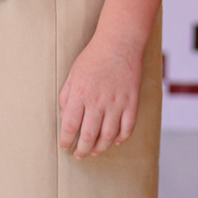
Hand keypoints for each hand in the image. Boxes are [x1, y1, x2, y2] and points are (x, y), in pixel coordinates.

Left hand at [58, 34, 143, 158]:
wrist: (120, 43)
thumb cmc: (93, 58)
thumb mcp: (72, 75)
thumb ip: (66, 97)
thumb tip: (65, 118)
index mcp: (80, 95)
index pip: (69, 127)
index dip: (66, 141)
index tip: (65, 146)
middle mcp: (98, 102)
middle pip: (89, 136)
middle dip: (82, 150)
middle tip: (79, 155)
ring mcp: (117, 103)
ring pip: (108, 135)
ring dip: (100, 148)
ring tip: (95, 151)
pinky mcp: (131, 101)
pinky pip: (128, 126)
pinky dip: (122, 137)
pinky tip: (115, 141)